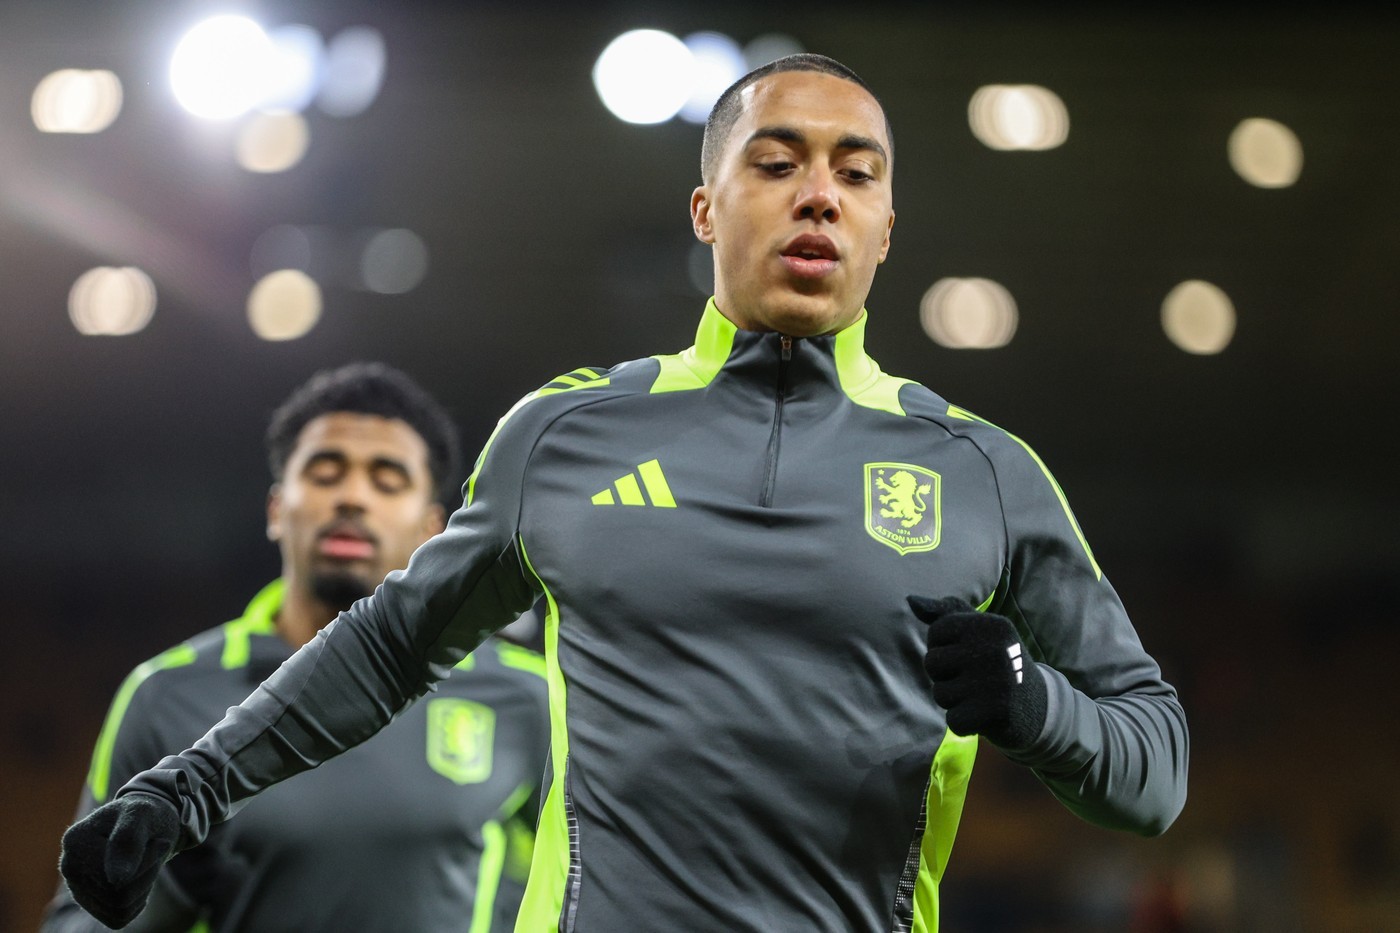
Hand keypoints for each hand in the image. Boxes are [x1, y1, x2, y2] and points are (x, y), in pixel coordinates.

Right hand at [59, 792, 180, 928]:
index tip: (159, 841)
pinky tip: (138, 879)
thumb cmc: (145, 815)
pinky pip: (119, 917)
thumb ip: (128, 840)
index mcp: (75, 841)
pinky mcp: (90, 902)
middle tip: (154, 851)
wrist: (147, 824)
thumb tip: (116, 880)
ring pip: (120, 909)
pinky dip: (137, 901)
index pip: (116, 876)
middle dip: (147, 875)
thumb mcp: (142, 815)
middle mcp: (69, 867)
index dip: (148, 862)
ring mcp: (77, 887)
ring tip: (145, 863)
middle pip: (117, 895)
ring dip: (144, 887)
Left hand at [908, 595, 1047, 749]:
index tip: (967, 655)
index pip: (936, 632)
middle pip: (932, 662)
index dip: (943, 648)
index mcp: (990, 624)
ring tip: (980, 697)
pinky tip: (984, 716)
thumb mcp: (978, 631)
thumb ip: (945, 613)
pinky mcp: (998, 711)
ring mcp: (998, 680)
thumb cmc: (996, 664)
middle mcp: (995, 648)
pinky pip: (954, 720)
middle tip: (975, 681)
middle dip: (946, 677)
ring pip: (940, 694)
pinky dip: (964, 723)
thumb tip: (912, 600)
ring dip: (955, 701)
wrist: (1039, 707)